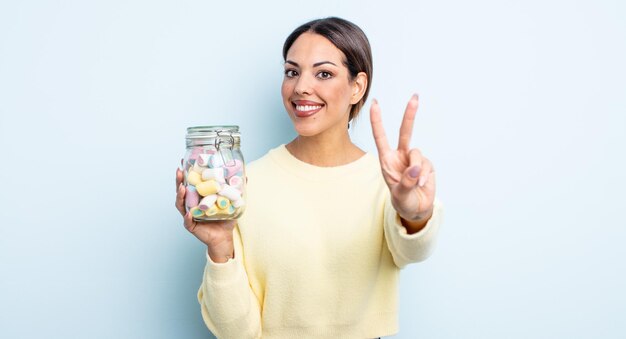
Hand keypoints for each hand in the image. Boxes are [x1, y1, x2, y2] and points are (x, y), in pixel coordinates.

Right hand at [176, 167, 234, 261]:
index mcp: (198, 196)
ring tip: (182, 188)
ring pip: (181, 204)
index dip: (186, 172)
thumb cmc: (226, 218)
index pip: (190, 182)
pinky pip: (187, 221)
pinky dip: (187, 217)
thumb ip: (236, 190)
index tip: (184, 161)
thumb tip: (246, 177)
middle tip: (180, 171)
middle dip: (179, 180)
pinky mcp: (191, 226)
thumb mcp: (232, 202)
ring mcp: (189, 214)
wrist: (224, 236)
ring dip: (180, 196)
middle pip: (181, 191)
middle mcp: (191, 204)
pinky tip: (188, 213)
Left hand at [369, 94, 435, 224]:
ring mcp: (414, 159)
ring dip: (416, 168)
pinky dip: (424, 175)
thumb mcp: (399, 195)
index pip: (381, 137)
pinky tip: (421, 184)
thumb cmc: (403, 201)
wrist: (417, 209)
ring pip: (417, 153)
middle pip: (405, 132)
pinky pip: (426, 165)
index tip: (374, 104)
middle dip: (410, 115)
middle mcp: (400, 156)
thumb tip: (415, 168)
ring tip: (415, 184)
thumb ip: (405, 183)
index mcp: (387, 160)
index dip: (377, 121)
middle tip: (415, 97)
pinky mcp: (426, 164)